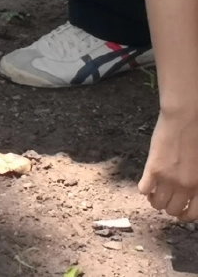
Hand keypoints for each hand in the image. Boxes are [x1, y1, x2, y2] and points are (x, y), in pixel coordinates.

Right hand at [140, 106, 197, 220]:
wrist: (186, 119)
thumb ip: (197, 181)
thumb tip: (190, 191)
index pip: (192, 214)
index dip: (184, 215)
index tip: (180, 209)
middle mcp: (186, 187)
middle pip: (173, 210)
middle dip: (169, 207)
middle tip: (166, 197)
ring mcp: (168, 179)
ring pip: (157, 204)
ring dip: (155, 200)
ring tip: (154, 191)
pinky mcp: (153, 169)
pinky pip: (144, 190)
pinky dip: (144, 189)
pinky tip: (147, 181)